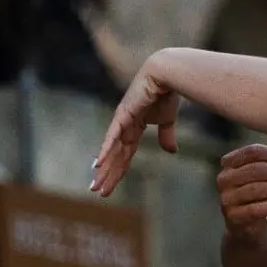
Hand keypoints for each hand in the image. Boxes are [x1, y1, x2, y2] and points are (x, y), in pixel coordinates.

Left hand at [91, 61, 179, 196]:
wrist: (166, 75)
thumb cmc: (167, 94)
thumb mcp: (168, 120)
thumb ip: (166, 135)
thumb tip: (171, 152)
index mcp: (134, 128)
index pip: (124, 154)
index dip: (118, 171)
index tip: (110, 186)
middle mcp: (124, 127)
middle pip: (115, 156)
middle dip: (107, 174)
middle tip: (98, 191)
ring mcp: (121, 121)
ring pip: (112, 151)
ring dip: (104, 169)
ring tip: (96, 185)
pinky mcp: (122, 115)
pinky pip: (113, 137)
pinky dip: (105, 151)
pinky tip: (98, 165)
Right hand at [217, 143, 266, 241]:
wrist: (247, 224)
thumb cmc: (257, 193)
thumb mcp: (263, 173)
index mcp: (229, 163)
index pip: (252, 152)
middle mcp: (224, 179)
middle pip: (256, 170)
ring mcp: (227, 198)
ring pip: (257, 189)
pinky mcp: (233, 217)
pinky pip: (256, 209)